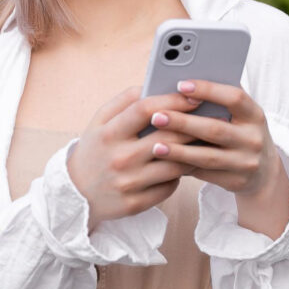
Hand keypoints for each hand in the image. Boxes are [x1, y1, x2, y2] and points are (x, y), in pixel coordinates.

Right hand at [67, 86, 200, 231]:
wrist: (75, 195)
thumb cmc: (95, 150)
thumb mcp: (99, 121)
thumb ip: (124, 100)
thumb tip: (152, 84)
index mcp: (109, 133)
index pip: (145, 109)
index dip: (173, 100)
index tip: (195, 96)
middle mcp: (119, 158)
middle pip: (167, 137)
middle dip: (193, 125)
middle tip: (213, 118)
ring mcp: (128, 183)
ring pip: (174, 165)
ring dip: (193, 152)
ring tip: (205, 142)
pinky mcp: (136, 204)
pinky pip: (169, 187)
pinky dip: (179, 176)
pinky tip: (184, 167)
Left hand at [148, 79, 288, 237]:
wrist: (264, 174)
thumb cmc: (241, 133)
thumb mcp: (240, 115)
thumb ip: (220, 98)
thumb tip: (185, 82)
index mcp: (254, 114)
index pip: (234, 97)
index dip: (208, 90)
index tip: (181, 85)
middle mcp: (253, 138)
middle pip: (215, 129)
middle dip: (183, 122)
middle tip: (156, 116)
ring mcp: (246, 162)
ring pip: (207, 156)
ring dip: (178, 151)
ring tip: (154, 145)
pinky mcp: (236, 181)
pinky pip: (204, 174)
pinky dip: (183, 167)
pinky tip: (164, 163)